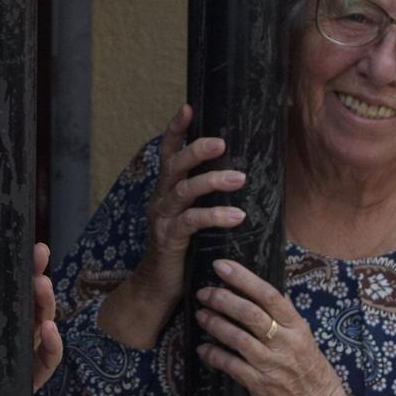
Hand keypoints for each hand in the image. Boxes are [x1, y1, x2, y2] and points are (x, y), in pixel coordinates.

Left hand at [0, 238, 61, 392]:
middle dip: (38, 275)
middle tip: (39, 254)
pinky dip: (53, 345)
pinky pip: (48, 361)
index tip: (29, 245)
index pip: (7, 289)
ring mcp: (21, 356)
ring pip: (43, 324)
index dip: (20, 266)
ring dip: (46, 303)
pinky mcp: (29, 380)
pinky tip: (48, 331)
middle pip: (30, 300)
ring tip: (42, 287)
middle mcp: (9, 334)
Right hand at [106, 107, 247, 341]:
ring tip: (239, 178)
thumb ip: (202, 198)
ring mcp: (163, 219)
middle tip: (222, 142)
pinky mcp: (169, 240)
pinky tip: (236, 216)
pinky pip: (192, 222)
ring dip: (212, 181)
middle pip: (175, 166)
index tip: (188, 107)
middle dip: (197, 150)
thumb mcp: (189, 217)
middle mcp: (160, 200)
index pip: (168, 153)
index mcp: (165, 191)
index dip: (176, 130)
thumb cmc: (180, 249)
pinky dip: (215, 216)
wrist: (157, 287)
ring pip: (184, 190)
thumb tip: (235, 175)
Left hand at [191, 259, 351, 395]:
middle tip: (203, 292)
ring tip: (200, 315)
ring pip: (237, 338)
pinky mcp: (261, 386)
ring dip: (214, 324)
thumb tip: (271, 293)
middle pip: (250, 314)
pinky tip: (203, 349)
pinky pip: (231, 366)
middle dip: (222, 299)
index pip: (269, 295)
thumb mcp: (307, 342)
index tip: (222, 265)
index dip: (244, 278)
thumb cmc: (313, 376)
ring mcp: (272, 366)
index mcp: (298, 328)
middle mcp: (286, 344)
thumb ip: (287, 320)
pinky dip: (214, 355)